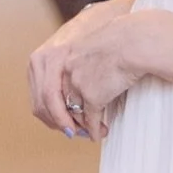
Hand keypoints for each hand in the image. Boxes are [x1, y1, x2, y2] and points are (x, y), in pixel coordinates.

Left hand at [28, 5, 143, 142]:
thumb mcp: (79, 47)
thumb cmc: (111, 40)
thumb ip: (68, 66)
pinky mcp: (92, 95)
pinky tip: (98, 132)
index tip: (59, 118)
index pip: (41, 92)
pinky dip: (93, 130)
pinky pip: (89, 120)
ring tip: (90, 132)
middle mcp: (58, 70)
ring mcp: (74, 83)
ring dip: (80, 128)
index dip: (49, 111)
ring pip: (71, 115)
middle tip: (72, 131)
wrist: (131, 39)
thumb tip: (69, 90)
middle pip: (49, 107)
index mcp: (49, 57)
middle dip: (61, 123)